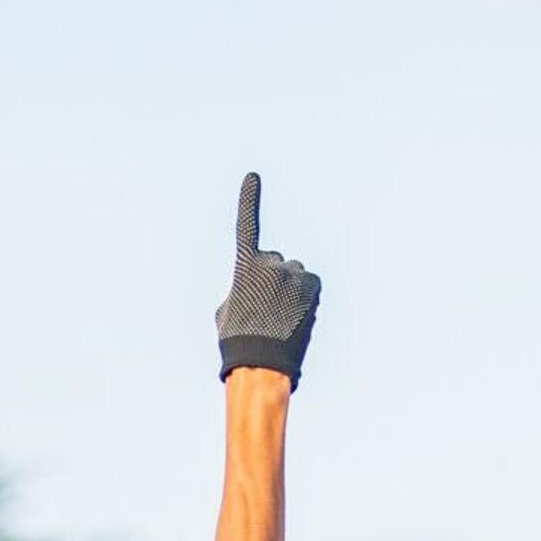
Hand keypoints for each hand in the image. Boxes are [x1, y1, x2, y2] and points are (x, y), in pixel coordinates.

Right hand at [215, 172, 319, 386]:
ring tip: (281, 319)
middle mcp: (271, 262)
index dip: (249, 200)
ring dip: (290, 291)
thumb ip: (241, 286)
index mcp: (245, 265)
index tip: (253, 177)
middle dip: (272, 280)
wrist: (262, 363)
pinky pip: (310, 285)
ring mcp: (294, 272)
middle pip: (275, 263)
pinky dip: (305, 297)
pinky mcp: (313, 285)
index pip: (247, 225)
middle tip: (265, 309)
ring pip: (294, 275)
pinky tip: (296, 317)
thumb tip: (256, 286)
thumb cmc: (238, 341)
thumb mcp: (227, 309)